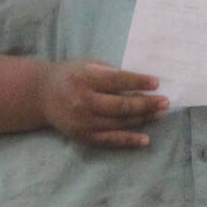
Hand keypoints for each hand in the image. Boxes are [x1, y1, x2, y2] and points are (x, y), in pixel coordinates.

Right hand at [34, 60, 166, 146]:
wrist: (40, 95)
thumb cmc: (71, 75)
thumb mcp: (88, 65)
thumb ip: (111, 74)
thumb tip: (141, 85)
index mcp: (84, 79)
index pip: (116, 81)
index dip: (138, 81)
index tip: (156, 83)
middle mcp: (83, 101)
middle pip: (121, 105)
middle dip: (146, 103)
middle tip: (165, 101)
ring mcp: (83, 122)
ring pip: (119, 123)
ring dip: (143, 119)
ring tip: (159, 113)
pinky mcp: (83, 136)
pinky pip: (110, 140)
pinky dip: (129, 140)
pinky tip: (145, 139)